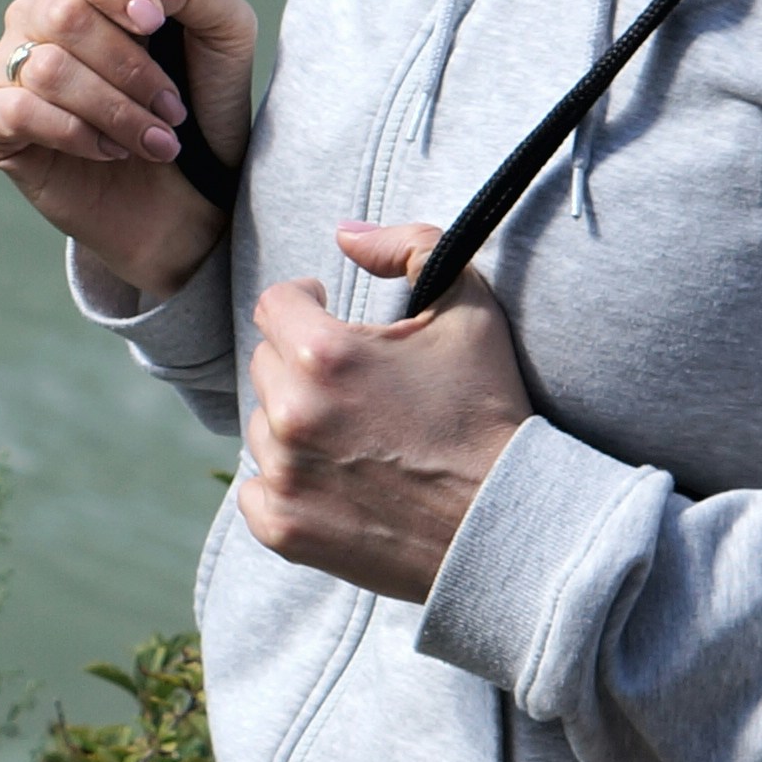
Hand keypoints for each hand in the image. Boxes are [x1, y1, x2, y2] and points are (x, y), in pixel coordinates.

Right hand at [0, 0, 259, 296]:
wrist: (187, 199)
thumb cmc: (201, 108)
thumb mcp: (225, 36)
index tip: (155, 22)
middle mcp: (37, 18)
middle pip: (65, 13)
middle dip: (131, 68)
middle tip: (172, 110)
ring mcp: (8, 66)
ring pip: (49, 68)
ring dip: (116, 111)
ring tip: (155, 141)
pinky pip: (20, 110)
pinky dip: (78, 134)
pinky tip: (109, 151)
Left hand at [237, 222, 538, 599]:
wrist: (507, 523)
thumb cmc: (489, 411)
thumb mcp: (470, 307)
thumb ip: (410, 246)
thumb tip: (346, 234)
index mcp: (324, 354)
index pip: (276, 305)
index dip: (304, 302)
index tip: (324, 313)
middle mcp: (292, 413)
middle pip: (265, 364)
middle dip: (301, 365)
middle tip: (352, 385)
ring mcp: (283, 475)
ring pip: (262, 426)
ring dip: (294, 424)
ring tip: (352, 437)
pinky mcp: (284, 527)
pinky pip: (254, 491)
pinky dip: (284, 483)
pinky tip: (331, 480)